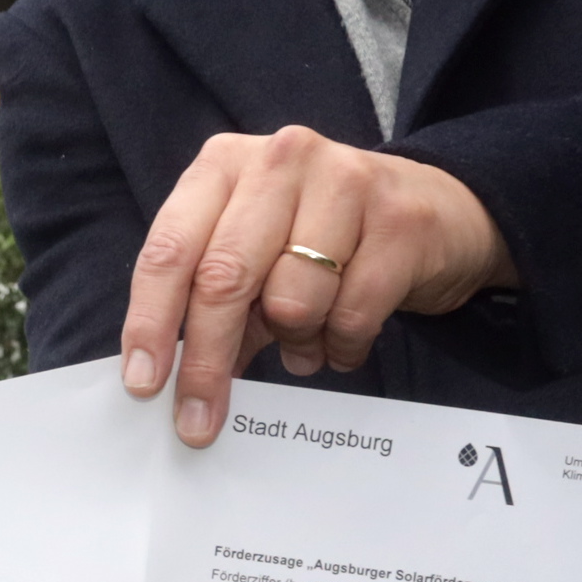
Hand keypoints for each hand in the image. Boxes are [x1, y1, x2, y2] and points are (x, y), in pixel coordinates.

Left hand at [121, 128, 511, 443]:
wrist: (438, 206)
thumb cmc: (326, 234)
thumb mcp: (257, 253)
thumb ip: (213, 303)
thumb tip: (173, 376)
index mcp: (224, 165)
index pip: (169, 249)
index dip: (150, 321)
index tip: (143, 382)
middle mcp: (279, 161)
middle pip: (223, 278)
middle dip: (206, 361)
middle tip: (197, 420)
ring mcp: (344, 182)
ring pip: (291, 300)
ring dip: (294, 340)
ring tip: (306, 337)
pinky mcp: (399, 222)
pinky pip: (352, 314)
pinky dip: (341, 346)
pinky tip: (342, 340)